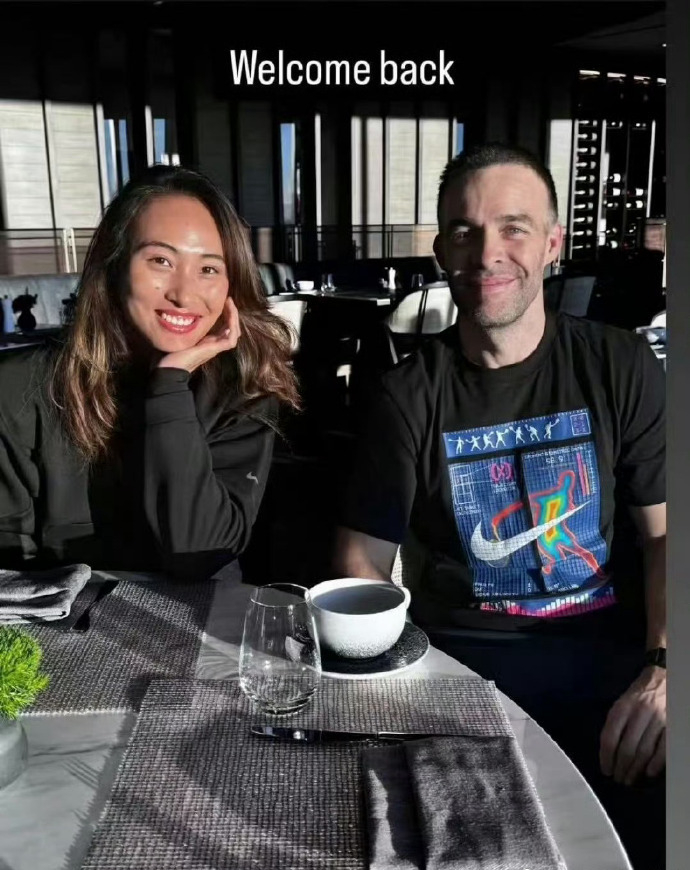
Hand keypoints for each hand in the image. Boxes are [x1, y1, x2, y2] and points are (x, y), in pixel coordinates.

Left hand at [157, 297, 240, 372]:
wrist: (170, 368)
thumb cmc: (172, 352)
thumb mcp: (182, 334)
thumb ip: (187, 325)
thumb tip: (182, 311)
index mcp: (208, 341)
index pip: (224, 327)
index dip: (226, 314)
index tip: (223, 301)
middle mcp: (214, 344)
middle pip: (231, 329)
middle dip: (232, 313)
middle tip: (228, 299)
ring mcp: (216, 347)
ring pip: (234, 333)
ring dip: (234, 318)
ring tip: (230, 304)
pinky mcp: (215, 349)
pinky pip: (231, 339)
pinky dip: (233, 327)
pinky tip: (230, 315)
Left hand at [599, 665, 665, 784]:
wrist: (666, 679)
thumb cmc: (640, 693)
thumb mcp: (623, 701)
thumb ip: (616, 721)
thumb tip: (607, 748)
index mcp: (623, 706)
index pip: (610, 736)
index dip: (606, 756)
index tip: (605, 769)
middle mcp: (640, 713)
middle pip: (627, 747)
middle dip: (620, 767)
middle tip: (618, 778)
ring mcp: (658, 720)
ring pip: (644, 751)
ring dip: (635, 769)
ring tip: (629, 779)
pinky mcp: (673, 725)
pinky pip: (664, 749)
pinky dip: (656, 764)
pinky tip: (649, 773)